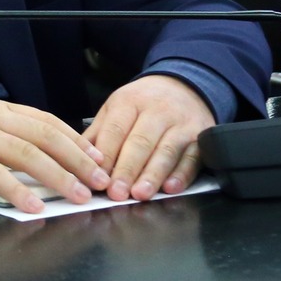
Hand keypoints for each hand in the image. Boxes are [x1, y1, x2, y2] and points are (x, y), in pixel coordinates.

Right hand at [0, 92, 109, 213]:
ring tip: (76, 196)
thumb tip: (30, 149)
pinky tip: (32, 205)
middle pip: (44, 136)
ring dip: (57, 176)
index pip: (44, 120)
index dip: (74, 139)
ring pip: (26, 153)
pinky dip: (17, 190)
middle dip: (77, 159)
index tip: (96, 158)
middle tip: (98, 181)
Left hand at [85, 74, 215, 201]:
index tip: (97, 178)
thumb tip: (80, 160)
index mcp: (130, 101)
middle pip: (140, 142)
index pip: (116, 130)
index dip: (107, 156)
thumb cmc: (144, 103)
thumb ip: (99, 133)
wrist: (184, 86)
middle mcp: (157, 110)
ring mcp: (181, 123)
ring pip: (166, 151)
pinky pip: (192, 157)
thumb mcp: (117, 107)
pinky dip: (182, 174)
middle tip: (116, 192)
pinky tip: (170, 188)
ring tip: (140, 194)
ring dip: (152, 175)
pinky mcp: (201, 136)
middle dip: (127, 170)